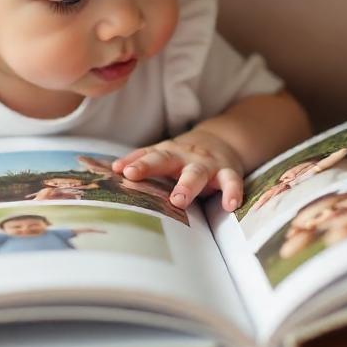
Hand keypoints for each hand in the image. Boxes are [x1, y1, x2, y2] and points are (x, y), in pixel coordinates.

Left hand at [113, 130, 245, 211]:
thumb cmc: (184, 155)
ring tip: (178, 201)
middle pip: (166, 160)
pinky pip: (231, 182)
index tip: (119, 170)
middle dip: (150, 167)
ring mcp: (207, 164)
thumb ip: (141, 160)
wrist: (223, 141)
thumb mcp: (163, 153)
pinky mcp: (228, 172)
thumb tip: (114, 168)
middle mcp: (185, 157)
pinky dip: (232, 192)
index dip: (134, 161)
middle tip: (134, 177)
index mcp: (167, 153)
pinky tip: (230, 206)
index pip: (148, 155)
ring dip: (187, 186)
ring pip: (196, 173)